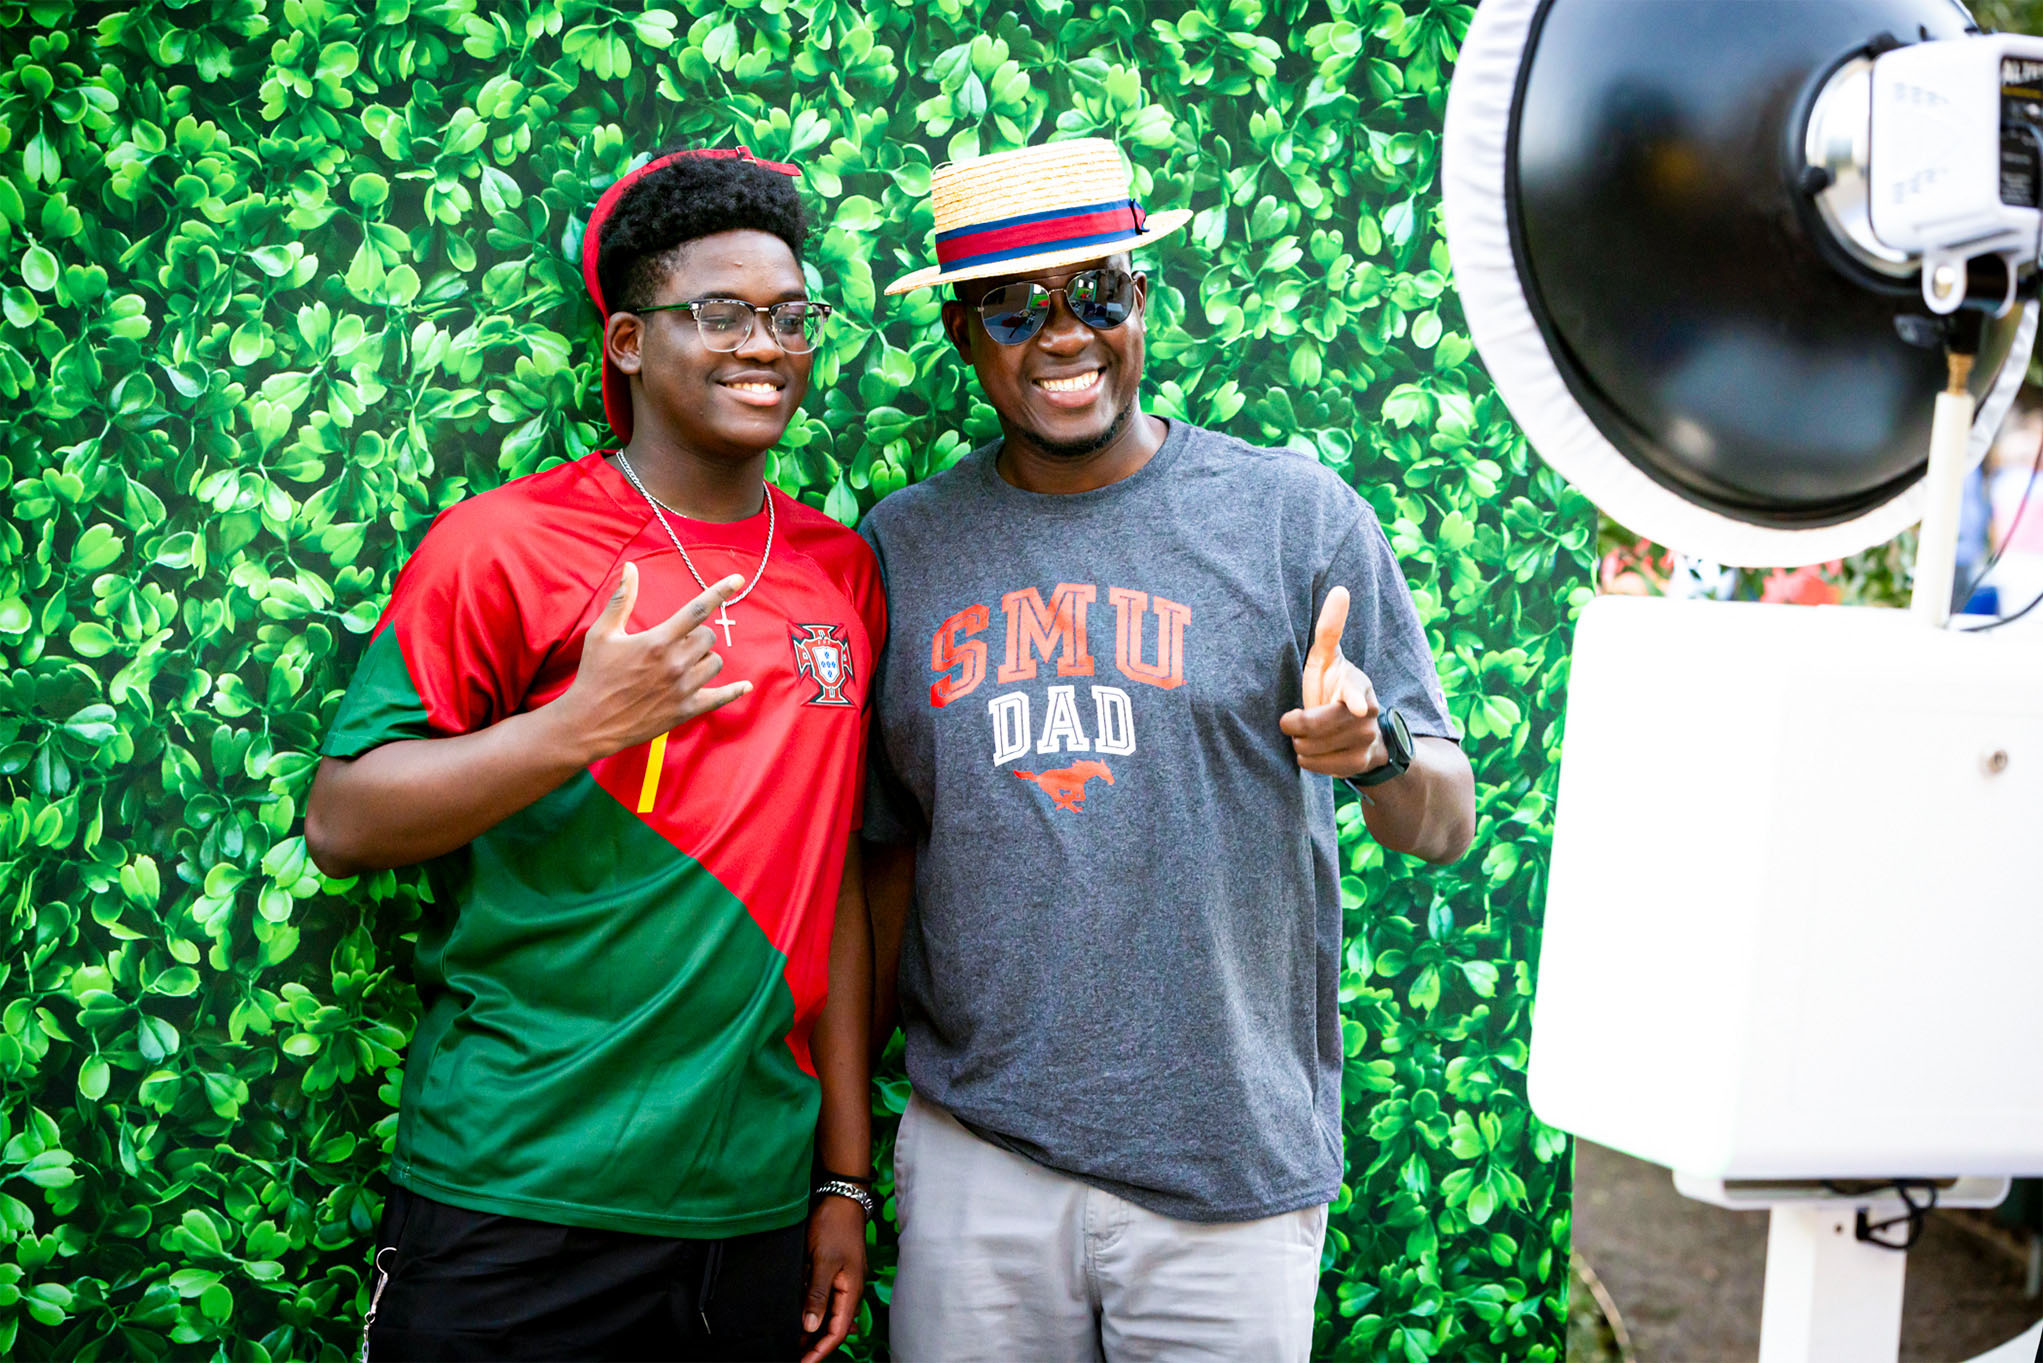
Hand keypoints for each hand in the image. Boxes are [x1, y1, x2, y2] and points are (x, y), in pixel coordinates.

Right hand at [548, 563, 751, 762]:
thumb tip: (630, 567)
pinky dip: (734, 691)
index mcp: (658, 641)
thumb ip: (621, 599)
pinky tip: (745, 685)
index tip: (738, 580)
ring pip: (715, 663)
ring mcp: (683, 688)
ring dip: (704, 658)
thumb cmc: (595, 674)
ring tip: (683, 664)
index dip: (720, 592)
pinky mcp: (686, 709)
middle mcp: (675, 663)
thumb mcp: (602, 633)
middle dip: (696, 636)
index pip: (697, 610)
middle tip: (676, 644)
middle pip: (708, 637)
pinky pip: (721, 697)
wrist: (590, 721)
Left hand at [799, 1195, 866, 1362]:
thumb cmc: (835, 1226)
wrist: (841, 1196)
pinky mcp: (834, 1272)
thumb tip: (810, 1325)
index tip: (803, 1362)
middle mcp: (849, 1290)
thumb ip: (817, 1295)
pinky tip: (797, 1310)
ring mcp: (843, 1281)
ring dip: (811, 1326)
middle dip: (814, 1342)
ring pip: (827, 1313)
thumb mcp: (823, 1262)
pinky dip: (811, 1307)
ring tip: (792, 1336)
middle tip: (793, 1352)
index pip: (836, 1332)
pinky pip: (823, 1297)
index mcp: (851, 1291)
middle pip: (833, 1326)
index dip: (819, 1351)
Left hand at [1279, 586, 1386, 777]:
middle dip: (1297, 725)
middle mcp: (1367, 713)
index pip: (1356, 692)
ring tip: (1304, 736)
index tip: (1357, 707)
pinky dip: (1310, 762)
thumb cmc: (1332, 687)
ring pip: (1316, 748)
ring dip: (1301, 744)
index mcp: (1358, 685)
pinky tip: (1312, 752)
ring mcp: (1367, 740)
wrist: (1357, 732)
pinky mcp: (1361, 763)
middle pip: (1318, 725)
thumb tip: (1340, 589)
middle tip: (1291, 720)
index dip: (1355, 699)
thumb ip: (1330, 629)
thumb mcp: (1327, 659)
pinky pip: (1322, 768)